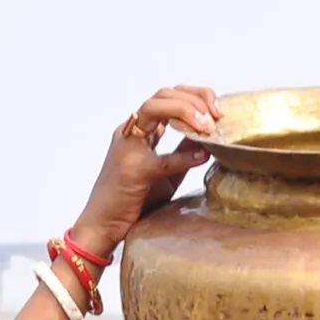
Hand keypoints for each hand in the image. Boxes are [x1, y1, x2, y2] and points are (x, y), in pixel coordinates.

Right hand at [70, 86, 220, 262]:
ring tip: (208, 126)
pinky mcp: (132, 170)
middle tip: (217, 115)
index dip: (194, 95)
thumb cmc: (130, 203)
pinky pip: (162, 158)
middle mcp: (130, 131)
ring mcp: (127, 146)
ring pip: (155, 107)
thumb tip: (205, 136)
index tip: (217, 109)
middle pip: (163, 93)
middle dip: (195, 97)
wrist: (101, 227)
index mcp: (138, 130)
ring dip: (186, 111)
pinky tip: (203, 156)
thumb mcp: (164, 172)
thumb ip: (181, 152)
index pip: (167, 96)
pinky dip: (185, 156)